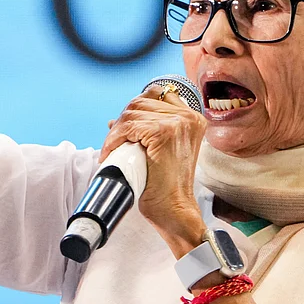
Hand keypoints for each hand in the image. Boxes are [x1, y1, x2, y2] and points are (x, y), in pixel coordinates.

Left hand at [101, 85, 207, 256]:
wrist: (174, 209)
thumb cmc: (167, 186)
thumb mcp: (163, 150)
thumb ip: (148, 130)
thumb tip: (115, 120)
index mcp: (192, 119)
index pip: (156, 95)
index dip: (135, 110)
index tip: (124, 129)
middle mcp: (188, 117)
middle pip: (141, 102)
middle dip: (122, 120)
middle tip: (113, 142)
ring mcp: (177, 123)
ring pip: (132, 113)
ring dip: (116, 131)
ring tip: (111, 149)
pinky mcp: (163, 132)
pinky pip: (129, 126)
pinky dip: (114, 138)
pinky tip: (110, 151)